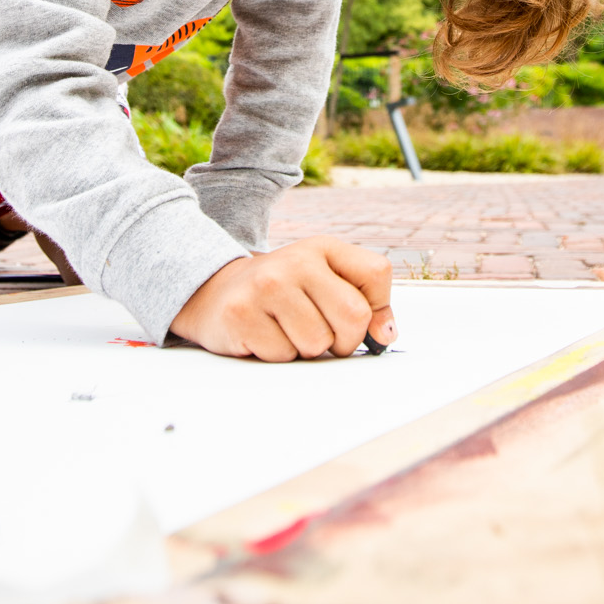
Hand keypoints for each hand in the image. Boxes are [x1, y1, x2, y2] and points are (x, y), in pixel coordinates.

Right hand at [170, 236, 394, 360]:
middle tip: (322, 335)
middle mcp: (296, 260)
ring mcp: (267, 285)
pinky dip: (279, 355)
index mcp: (323, 248)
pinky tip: (264, 334)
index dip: (378, 307)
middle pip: (353, 316)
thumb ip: (364, 301)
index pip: (376, 272)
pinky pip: (284, 355)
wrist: (217, 292)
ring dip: (307, 350)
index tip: (363, 321)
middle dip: (343, 339)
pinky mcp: (242, 314)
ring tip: (287, 330)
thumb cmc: (282, 292)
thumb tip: (386, 334)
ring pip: (317, 343)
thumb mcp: (324, 281)